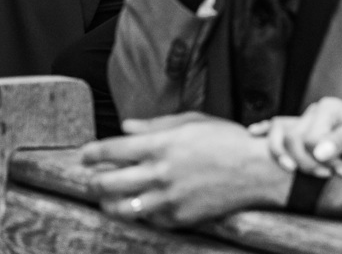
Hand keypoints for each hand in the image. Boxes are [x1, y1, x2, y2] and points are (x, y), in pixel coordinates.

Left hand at [81, 113, 291, 226]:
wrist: (256, 169)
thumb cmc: (227, 140)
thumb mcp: (192, 121)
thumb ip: (154, 125)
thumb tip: (125, 126)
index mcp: (161, 145)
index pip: (110, 150)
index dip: (91, 153)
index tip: (86, 155)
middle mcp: (159, 173)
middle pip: (106, 183)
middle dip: (92, 181)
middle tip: (92, 179)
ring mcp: (168, 198)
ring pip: (120, 208)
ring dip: (108, 203)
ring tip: (109, 198)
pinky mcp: (179, 218)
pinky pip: (148, 220)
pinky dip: (141, 213)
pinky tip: (142, 205)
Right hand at [248, 97, 341, 178]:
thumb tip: (318, 152)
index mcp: (328, 108)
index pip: (309, 137)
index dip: (321, 159)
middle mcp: (315, 110)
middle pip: (293, 138)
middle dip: (307, 162)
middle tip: (328, 175)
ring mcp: (308, 118)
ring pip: (283, 135)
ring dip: (290, 157)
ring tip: (299, 171)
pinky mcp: (307, 128)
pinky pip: (280, 126)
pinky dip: (266, 130)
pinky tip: (254, 133)